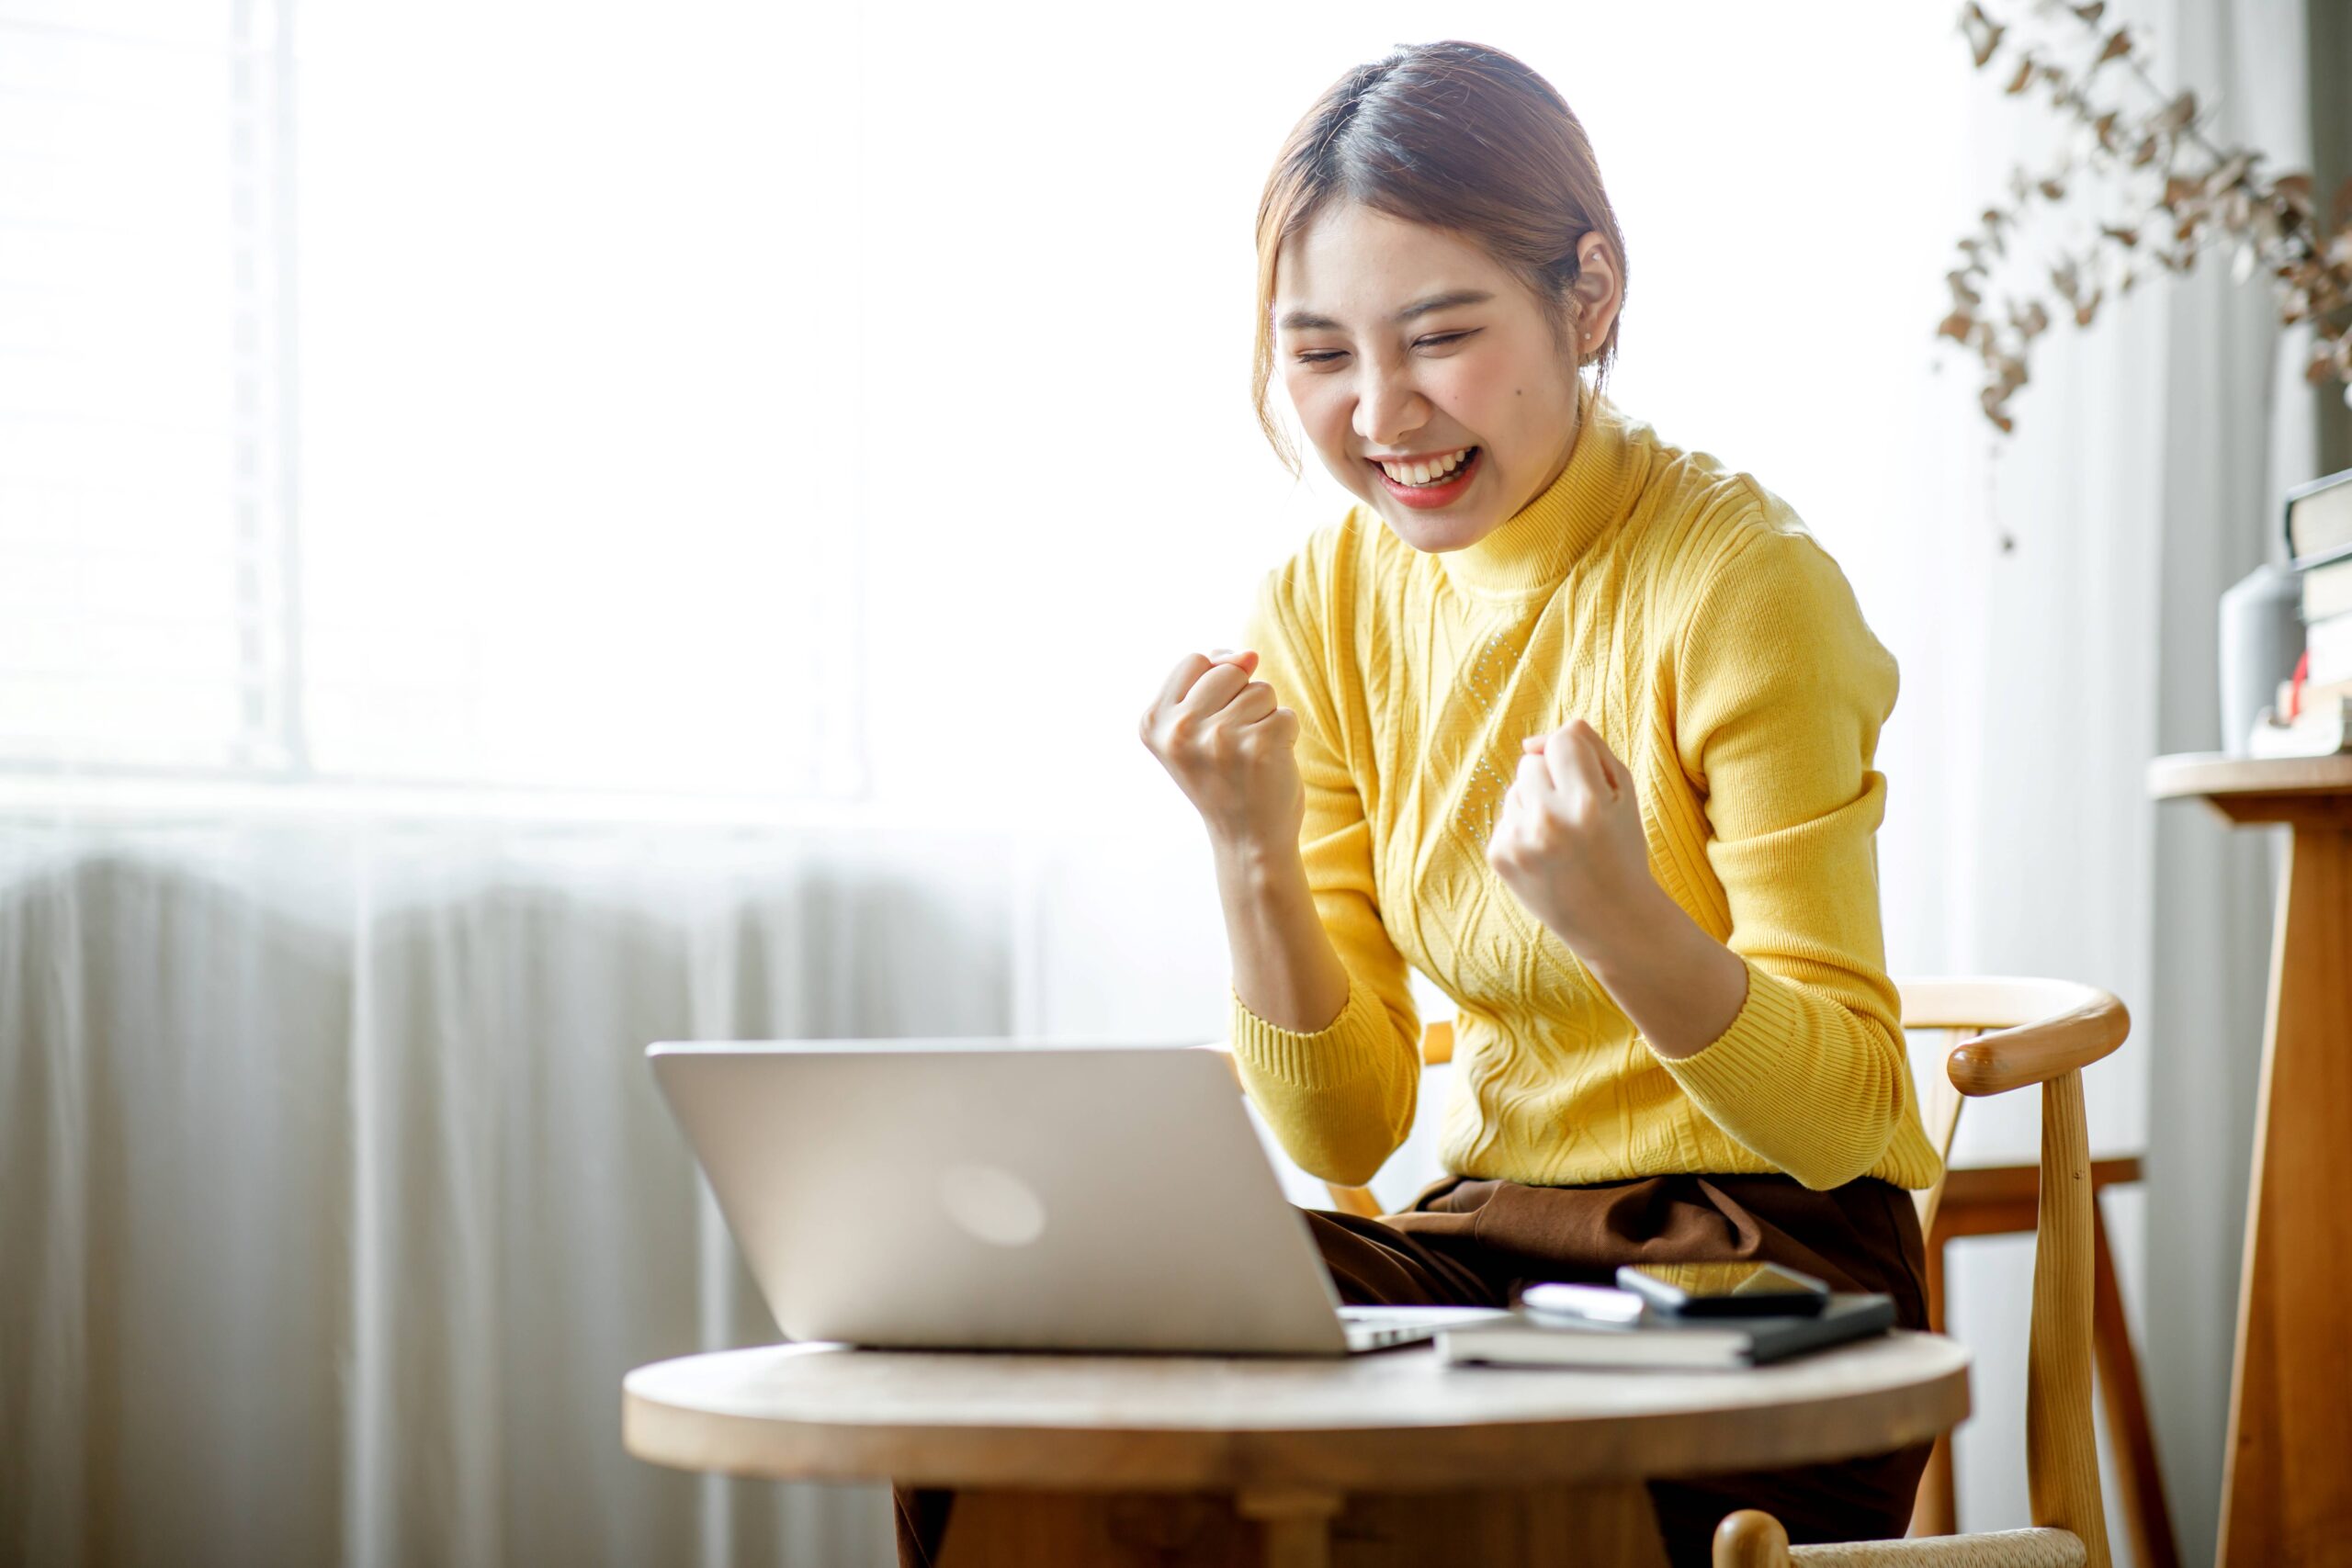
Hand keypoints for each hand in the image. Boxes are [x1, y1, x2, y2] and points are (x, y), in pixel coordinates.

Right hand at [1139, 649, 1303, 852]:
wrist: (1247, 839)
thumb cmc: (1224, 777)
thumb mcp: (1196, 726)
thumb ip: (1209, 679)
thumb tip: (1248, 654)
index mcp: (1153, 721)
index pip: (1196, 661)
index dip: (1216, 684)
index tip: (1212, 725)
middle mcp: (1180, 729)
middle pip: (1230, 671)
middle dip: (1242, 700)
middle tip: (1232, 747)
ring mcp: (1219, 737)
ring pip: (1261, 690)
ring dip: (1265, 719)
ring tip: (1249, 757)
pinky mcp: (1259, 745)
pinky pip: (1286, 714)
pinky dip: (1287, 737)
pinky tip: (1269, 766)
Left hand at [1485, 718, 1661, 961]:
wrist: (1611, 919)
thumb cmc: (1620, 847)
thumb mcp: (1623, 792)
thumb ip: (1586, 747)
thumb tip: (1529, 743)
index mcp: (1587, 801)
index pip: (1562, 741)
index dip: (1574, 759)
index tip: (1587, 785)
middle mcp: (1549, 820)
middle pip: (1530, 762)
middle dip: (1551, 782)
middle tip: (1575, 818)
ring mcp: (1520, 841)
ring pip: (1515, 790)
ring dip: (1535, 806)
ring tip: (1561, 840)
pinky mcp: (1499, 857)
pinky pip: (1504, 819)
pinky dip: (1522, 831)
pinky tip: (1545, 856)